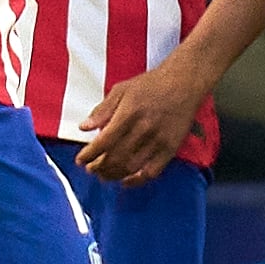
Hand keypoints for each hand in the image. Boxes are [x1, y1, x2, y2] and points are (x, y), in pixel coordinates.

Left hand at [75, 61, 212, 182]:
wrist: (184, 82)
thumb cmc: (151, 84)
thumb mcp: (121, 89)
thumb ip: (102, 109)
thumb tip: (83, 127)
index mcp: (129, 112)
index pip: (104, 141)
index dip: (90, 154)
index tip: (80, 159)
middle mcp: (144, 128)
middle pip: (116, 157)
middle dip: (99, 167)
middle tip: (90, 168)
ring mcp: (159, 140)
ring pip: (131, 167)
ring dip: (113, 175)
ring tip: (103, 175)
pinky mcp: (171, 148)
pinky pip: (152, 172)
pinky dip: (136, 181)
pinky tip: (125, 181)